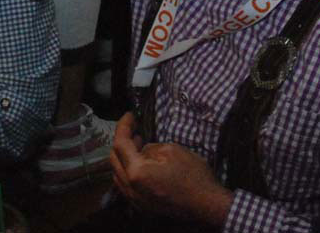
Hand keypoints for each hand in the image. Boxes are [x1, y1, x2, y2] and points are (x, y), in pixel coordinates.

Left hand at [109, 113, 233, 226]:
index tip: (129, 115)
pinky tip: (142, 163)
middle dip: (121, 141)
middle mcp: (130, 188)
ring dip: (124, 157)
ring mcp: (135, 199)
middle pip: (114, 160)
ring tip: (138, 145)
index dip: (123, 126)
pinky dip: (128, 170)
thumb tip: (143, 150)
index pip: (120, 144)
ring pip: (118, 173)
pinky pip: (126, 185)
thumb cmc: (192, 175)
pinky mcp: (142, 205)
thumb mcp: (172, 150)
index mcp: (136, 172)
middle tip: (134, 130)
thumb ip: (150, 148)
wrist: (205, 204)